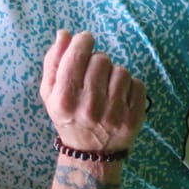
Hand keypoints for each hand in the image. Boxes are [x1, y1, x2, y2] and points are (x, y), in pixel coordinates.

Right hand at [42, 30, 145, 154]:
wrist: (89, 153)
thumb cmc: (68, 115)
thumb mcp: (50, 92)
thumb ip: (53, 61)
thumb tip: (64, 34)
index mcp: (64, 100)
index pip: (77, 56)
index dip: (83, 41)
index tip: (86, 40)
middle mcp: (88, 108)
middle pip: (101, 60)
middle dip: (97, 62)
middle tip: (94, 75)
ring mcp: (113, 115)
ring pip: (121, 71)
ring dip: (114, 75)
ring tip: (106, 89)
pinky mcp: (133, 119)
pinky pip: (138, 84)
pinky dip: (130, 87)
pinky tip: (120, 98)